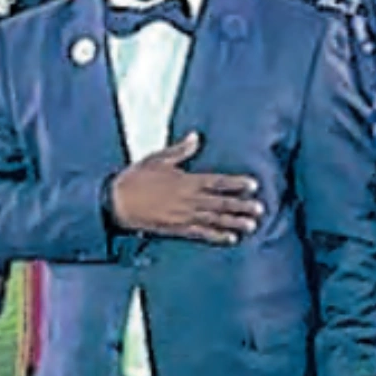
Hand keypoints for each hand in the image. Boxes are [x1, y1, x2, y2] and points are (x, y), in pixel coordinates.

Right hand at [107, 132, 264, 245]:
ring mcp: (183, 216)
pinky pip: (200, 234)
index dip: (236, 184)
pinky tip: (231, 239)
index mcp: (186, 180)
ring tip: (252, 225)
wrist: (115, 202)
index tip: (253, 185)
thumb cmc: (135, 179)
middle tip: (260, 209)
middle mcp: (188, 199)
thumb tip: (196, 136)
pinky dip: (217, 237)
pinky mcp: (176, 229)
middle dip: (242, 206)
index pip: (217, 182)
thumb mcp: (157, 159)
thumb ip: (180, 150)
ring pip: (214, 220)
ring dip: (234, 223)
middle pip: (220, 203)